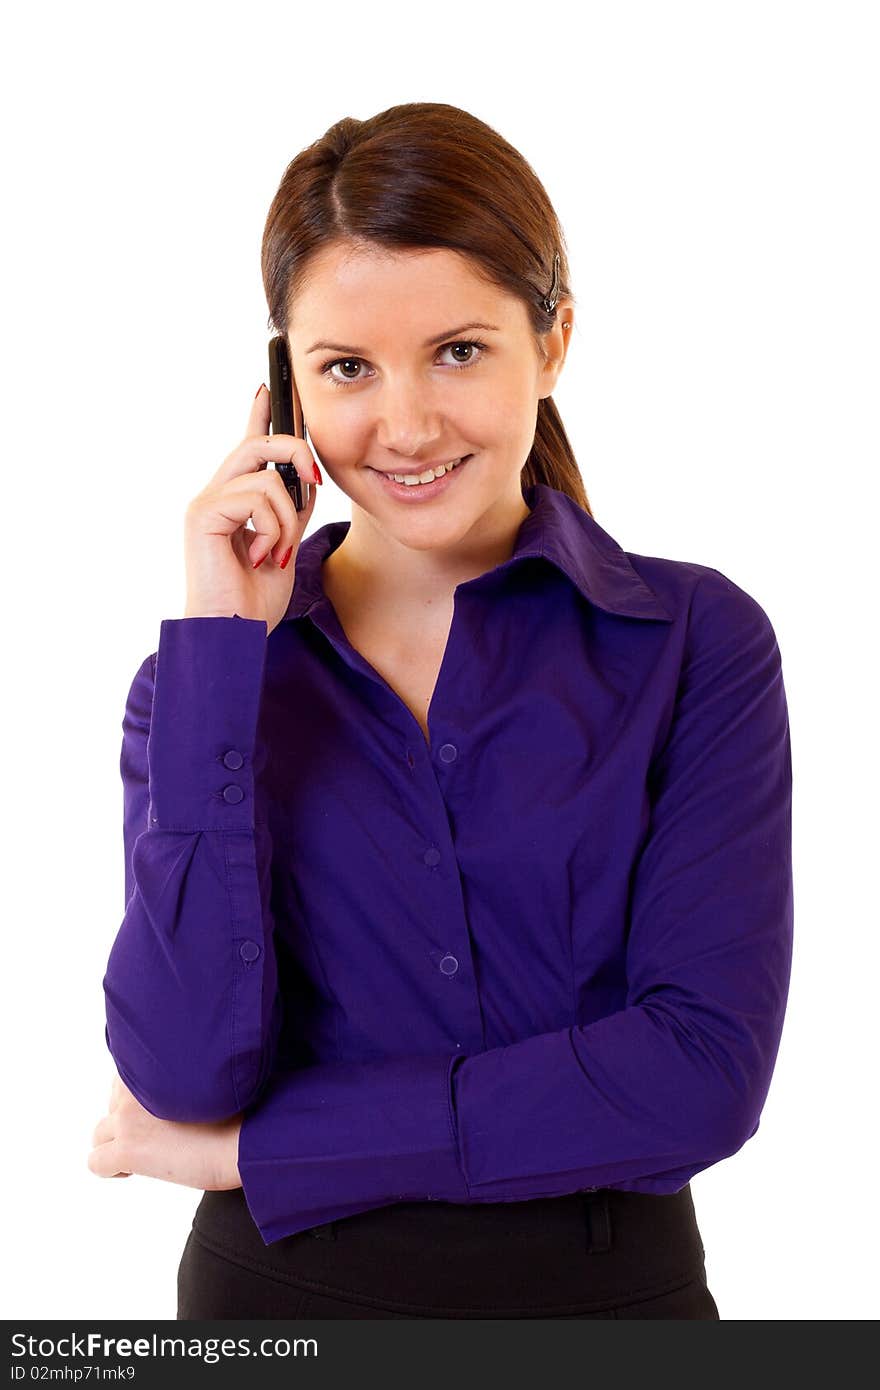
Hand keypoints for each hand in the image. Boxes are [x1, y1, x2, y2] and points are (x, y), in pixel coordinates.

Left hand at [88, 1074, 242, 1191]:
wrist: (248, 1138)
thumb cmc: (242, 1109)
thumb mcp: (207, 1078)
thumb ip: (180, 1076)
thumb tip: (174, 1091)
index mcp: (156, 1061)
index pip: (128, 1074)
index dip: (143, 1096)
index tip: (160, 1110)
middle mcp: (135, 1086)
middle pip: (113, 1104)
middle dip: (130, 1120)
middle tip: (160, 1133)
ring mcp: (127, 1118)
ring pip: (100, 1134)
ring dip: (118, 1143)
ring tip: (146, 1153)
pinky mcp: (126, 1149)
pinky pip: (96, 1162)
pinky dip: (112, 1169)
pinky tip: (135, 1170)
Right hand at [183, 381, 321, 634]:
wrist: (233, 635)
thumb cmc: (253, 601)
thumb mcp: (285, 545)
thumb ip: (293, 510)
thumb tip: (307, 479)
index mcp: (234, 502)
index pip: (248, 447)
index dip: (260, 416)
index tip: (270, 386)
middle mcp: (215, 496)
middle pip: (257, 445)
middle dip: (294, 451)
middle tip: (314, 478)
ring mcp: (206, 503)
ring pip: (267, 477)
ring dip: (287, 518)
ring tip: (275, 551)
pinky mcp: (203, 515)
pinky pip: (257, 498)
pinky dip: (272, 529)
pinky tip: (259, 556)